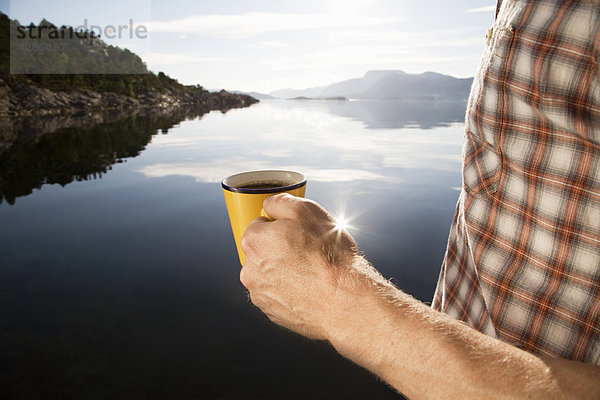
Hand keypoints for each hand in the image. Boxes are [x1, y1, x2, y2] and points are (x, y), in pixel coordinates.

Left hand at [240, 193, 358, 339]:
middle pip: (262, 251)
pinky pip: (278, 295)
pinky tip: (309, 288)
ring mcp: (260, 295)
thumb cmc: (328, 255)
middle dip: (279, 248)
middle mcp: (249, 270)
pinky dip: (290, 291)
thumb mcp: (307, 211)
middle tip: (306, 250)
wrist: (344, 301)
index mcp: (254, 241)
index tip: (295, 232)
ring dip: (284, 271)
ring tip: (311, 271)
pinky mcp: (273, 313)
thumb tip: (269, 204)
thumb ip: (280, 202)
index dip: (279, 226)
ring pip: (269, 275)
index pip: (259, 225)